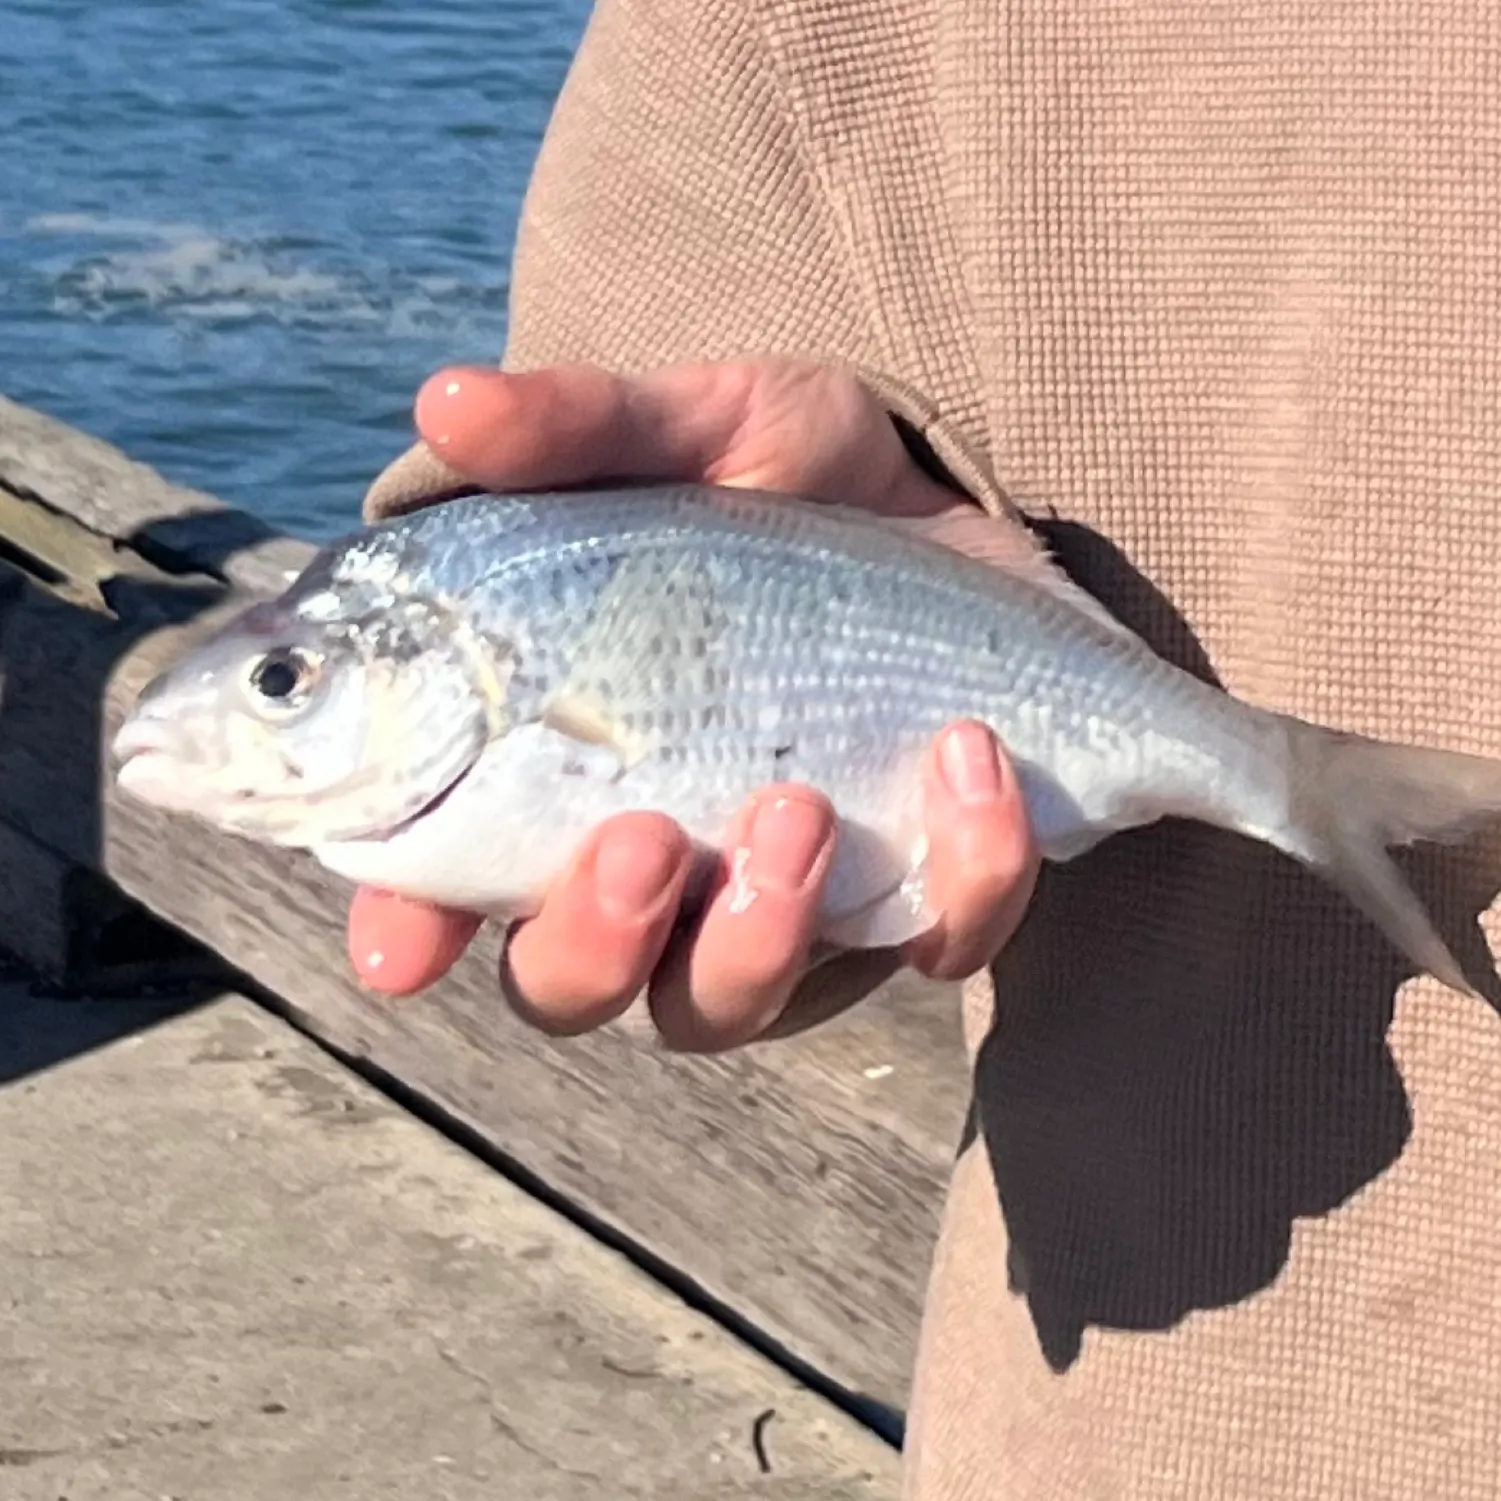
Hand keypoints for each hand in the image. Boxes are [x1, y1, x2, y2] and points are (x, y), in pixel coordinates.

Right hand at [348, 359, 1041, 1049]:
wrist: (939, 497)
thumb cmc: (776, 476)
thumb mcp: (684, 428)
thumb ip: (574, 427)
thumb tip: (449, 399)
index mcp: (554, 767)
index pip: (438, 880)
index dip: (407, 927)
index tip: (400, 951)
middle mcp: (647, 864)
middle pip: (571, 984)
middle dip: (594, 942)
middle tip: (645, 838)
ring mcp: (778, 901)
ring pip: (730, 1002)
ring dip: (758, 933)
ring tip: (801, 804)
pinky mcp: (913, 894)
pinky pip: (934, 942)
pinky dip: (961, 875)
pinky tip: (968, 754)